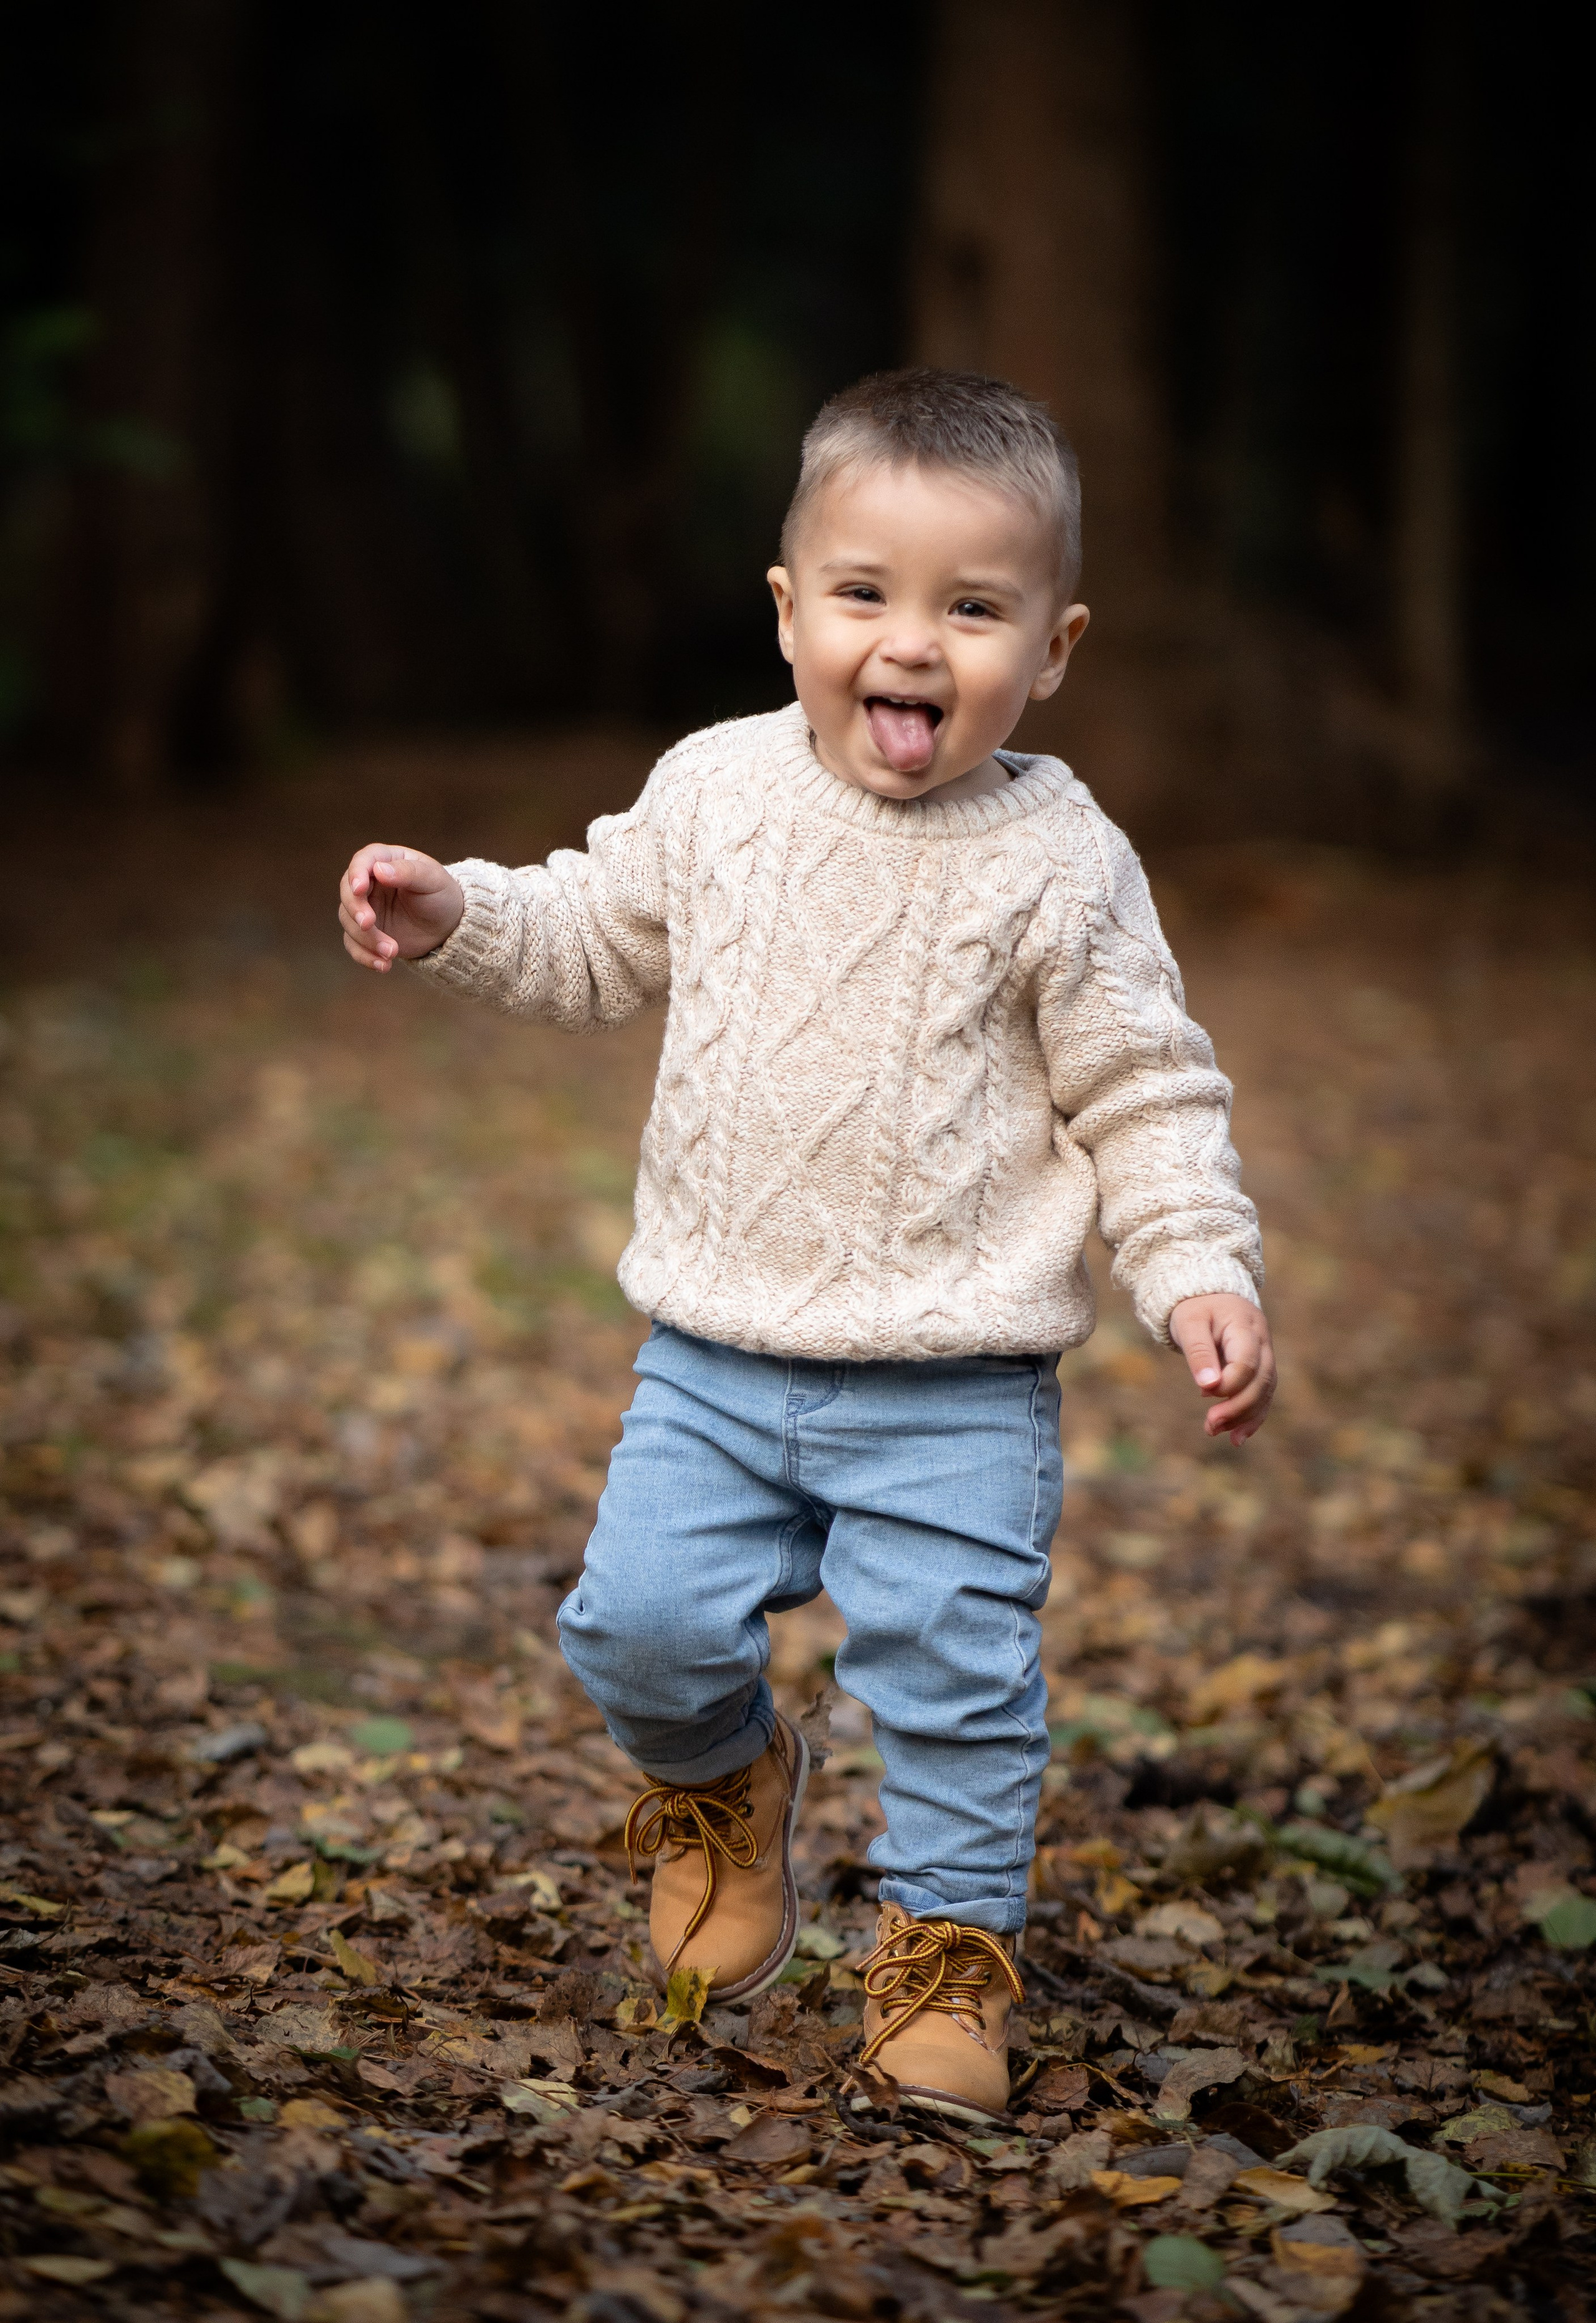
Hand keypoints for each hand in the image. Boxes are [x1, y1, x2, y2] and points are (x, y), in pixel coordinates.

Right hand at [339, 844, 463, 972]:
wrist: (449, 928)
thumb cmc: (443, 896)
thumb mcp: (433, 880)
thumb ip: (408, 872)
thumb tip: (379, 870)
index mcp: (387, 861)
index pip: (363, 860)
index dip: (356, 873)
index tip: (359, 889)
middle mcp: (370, 882)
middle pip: (348, 891)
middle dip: (356, 909)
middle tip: (369, 924)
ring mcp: (366, 908)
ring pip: (348, 920)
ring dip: (365, 938)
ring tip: (392, 951)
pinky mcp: (366, 932)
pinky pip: (354, 944)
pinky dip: (364, 956)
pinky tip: (383, 965)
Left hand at [1169, 1293, 1275, 1444]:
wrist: (1209, 1294)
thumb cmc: (1196, 1306)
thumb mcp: (1190, 1322)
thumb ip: (1199, 1352)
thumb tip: (1208, 1387)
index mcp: (1246, 1327)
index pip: (1247, 1363)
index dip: (1229, 1384)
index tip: (1203, 1393)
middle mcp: (1262, 1342)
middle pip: (1261, 1381)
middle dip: (1238, 1407)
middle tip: (1210, 1425)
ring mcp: (1265, 1355)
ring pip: (1265, 1391)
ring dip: (1244, 1416)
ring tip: (1216, 1433)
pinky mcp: (1259, 1368)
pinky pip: (1262, 1395)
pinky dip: (1251, 1417)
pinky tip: (1236, 1437)